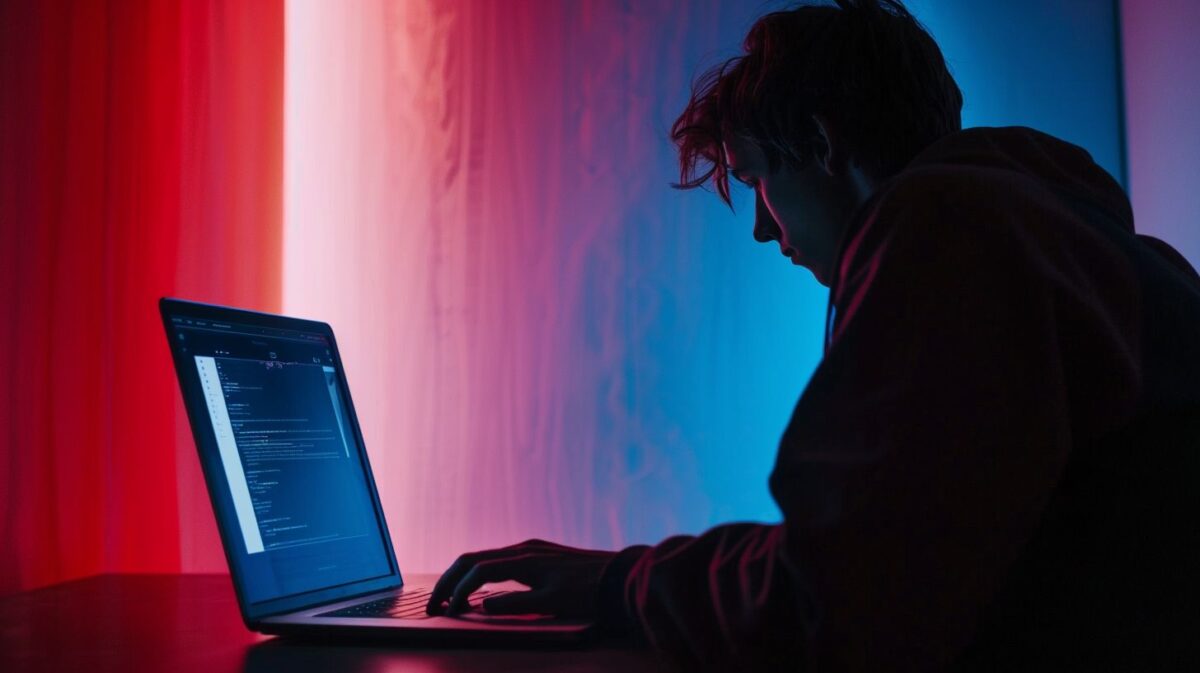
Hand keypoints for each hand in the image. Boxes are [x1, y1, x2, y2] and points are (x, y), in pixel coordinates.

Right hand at [425, 538, 615, 617]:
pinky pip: (497, 560)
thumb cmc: (588, 592)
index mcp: (523, 559)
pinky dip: (478, 574)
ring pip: (483, 558)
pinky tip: (477, 589)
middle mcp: (522, 549)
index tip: (446, 613)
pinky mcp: (537, 554)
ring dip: (461, 577)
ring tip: (448, 599)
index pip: (476, 571)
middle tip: (432, 604)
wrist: (620, 576)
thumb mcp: (551, 602)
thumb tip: (482, 606)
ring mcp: (530, 549)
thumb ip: (515, 604)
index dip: (457, 591)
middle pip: (471, 559)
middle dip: (448, 581)